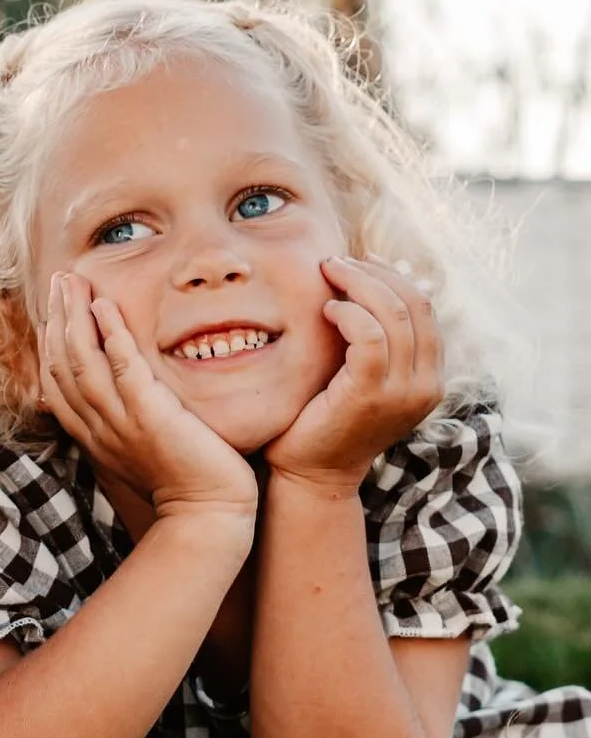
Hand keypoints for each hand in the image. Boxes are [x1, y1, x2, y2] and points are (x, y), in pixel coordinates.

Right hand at [40, 272, 257, 523]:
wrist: (207, 514)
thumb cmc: (184, 479)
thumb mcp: (142, 445)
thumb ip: (126, 416)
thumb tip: (121, 388)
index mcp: (93, 433)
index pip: (57, 380)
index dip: (51, 340)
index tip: (56, 307)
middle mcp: (98, 426)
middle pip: (61, 364)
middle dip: (57, 317)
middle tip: (60, 280)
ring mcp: (120, 421)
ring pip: (82, 361)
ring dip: (74, 316)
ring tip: (74, 281)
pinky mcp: (150, 416)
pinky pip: (123, 368)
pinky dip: (111, 334)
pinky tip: (106, 306)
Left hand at [263, 255, 443, 490]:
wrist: (309, 475)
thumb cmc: (323, 420)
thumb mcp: (358, 375)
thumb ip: (372, 339)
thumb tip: (365, 282)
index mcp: (429, 377)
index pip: (424, 308)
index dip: (393, 276)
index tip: (360, 261)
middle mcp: (426, 386)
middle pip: (415, 304)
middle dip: (374, 273)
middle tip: (335, 262)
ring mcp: (403, 393)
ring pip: (395, 315)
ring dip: (358, 284)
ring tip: (327, 274)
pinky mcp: (372, 396)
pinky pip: (372, 337)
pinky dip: (349, 314)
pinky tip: (326, 311)